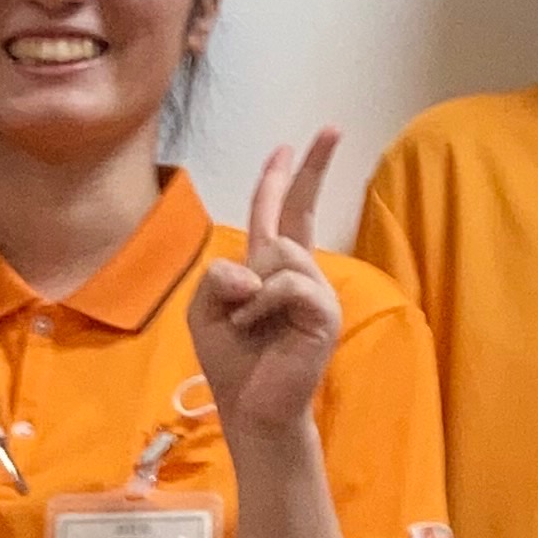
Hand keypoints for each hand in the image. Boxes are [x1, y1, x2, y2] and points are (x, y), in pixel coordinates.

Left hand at [190, 133, 345, 441]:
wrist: (252, 409)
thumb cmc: (232, 362)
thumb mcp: (204, 310)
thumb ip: (216, 276)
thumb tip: (251, 267)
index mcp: (269, 269)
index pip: (277, 215)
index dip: (281, 179)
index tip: (288, 145)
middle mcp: (298, 272)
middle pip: (298, 211)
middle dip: (313, 167)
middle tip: (332, 128)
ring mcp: (315, 290)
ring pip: (279, 252)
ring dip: (248, 287)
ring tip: (245, 321)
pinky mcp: (324, 311)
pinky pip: (286, 283)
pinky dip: (260, 303)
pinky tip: (256, 326)